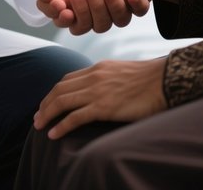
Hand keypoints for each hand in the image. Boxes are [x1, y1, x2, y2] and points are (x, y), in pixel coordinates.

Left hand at [33, 58, 166, 138]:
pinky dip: (61, 126)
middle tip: (38, 116)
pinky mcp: (104, 107)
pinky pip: (75, 117)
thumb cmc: (149, 79)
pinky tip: (54, 134)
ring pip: (62, 102)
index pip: (67, 79)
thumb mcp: (122, 72)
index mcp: (97, 68)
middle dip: (45, 104)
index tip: (47, 103)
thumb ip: (108, 78)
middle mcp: (93, 77)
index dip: (54, 92)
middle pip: (60, 90)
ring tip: (39, 126)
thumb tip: (102, 90)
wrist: (165, 79)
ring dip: (47, 115)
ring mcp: (97, 91)